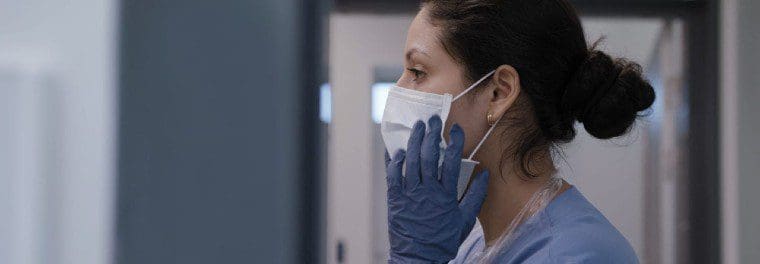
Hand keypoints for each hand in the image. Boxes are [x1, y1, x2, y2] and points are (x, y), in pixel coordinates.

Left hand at [385, 115, 489, 262]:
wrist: (418, 258)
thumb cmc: (443, 241)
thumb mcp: (465, 220)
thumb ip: (475, 197)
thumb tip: (485, 175)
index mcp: (446, 195)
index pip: (451, 161)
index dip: (454, 142)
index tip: (455, 129)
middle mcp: (427, 191)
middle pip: (429, 155)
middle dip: (431, 134)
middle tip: (433, 119)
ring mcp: (409, 194)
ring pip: (410, 161)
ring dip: (414, 141)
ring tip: (417, 127)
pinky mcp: (394, 199)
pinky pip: (392, 175)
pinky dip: (395, 161)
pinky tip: (399, 151)